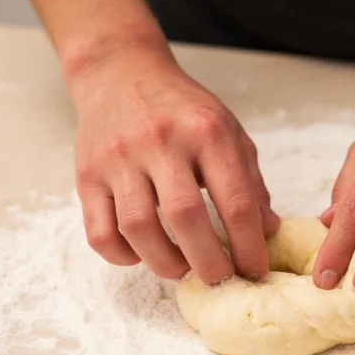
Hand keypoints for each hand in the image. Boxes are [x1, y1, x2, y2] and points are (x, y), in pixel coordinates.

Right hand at [70, 50, 278, 283]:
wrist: (121, 73)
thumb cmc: (182, 109)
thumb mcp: (228, 131)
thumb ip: (250, 181)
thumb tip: (268, 230)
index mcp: (207, 132)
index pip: (235, 202)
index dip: (250, 246)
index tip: (255, 271)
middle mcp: (161, 142)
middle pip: (186, 217)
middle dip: (210, 263)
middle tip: (221, 281)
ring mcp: (119, 158)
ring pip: (138, 228)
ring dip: (165, 263)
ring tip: (183, 270)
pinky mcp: (87, 175)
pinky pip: (100, 232)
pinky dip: (122, 256)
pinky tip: (142, 254)